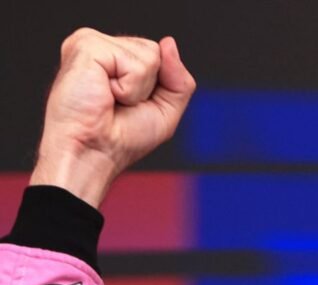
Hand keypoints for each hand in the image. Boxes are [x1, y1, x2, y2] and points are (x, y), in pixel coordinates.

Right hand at [29, 28, 195, 208]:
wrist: (91, 154)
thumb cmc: (119, 139)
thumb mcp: (165, 110)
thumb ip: (178, 78)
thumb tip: (169, 43)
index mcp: (115, 59)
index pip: (159, 54)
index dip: (158, 85)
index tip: (131, 105)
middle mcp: (102, 47)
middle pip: (156, 51)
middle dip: (149, 86)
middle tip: (119, 104)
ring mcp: (91, 43)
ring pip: (150, 55)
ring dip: (138, 88)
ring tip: (110, 99)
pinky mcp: (85, 46)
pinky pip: (135, 62)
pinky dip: (129, 87)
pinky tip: (105, 94)